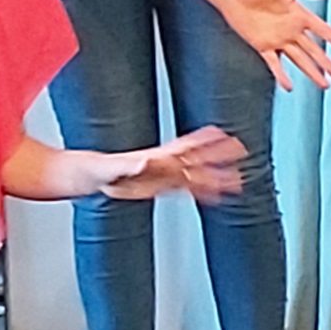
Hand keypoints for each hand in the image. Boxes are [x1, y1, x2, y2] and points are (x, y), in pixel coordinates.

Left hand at [103, 126, 249, 203]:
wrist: (89, 178)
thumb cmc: (96, 169)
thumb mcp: (111, 167)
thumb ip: (130, 164)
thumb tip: (147, 160)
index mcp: (155, 157)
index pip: (185, 147)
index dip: (204, 140)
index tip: (222, 134)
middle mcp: (164, 164)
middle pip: (198, 158)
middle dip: (220, 155)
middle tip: (241, 151)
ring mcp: (164, 175)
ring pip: (197, 174)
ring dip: (217, 176)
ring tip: (237, 179)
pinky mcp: (160, 187)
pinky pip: (187, 188)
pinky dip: (204, 191)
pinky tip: (215, 195)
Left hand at [218, 0, 330, 89]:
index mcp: (300, 16)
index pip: (325, 32)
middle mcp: (292, 31)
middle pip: (315, 51)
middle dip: (328, 65)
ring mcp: (278, 40)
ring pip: (299, 60)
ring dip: (311, 72)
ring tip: (324, 86)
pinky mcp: (263, 46)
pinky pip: (274, 63)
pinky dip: (281, 75)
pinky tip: (289, 86)